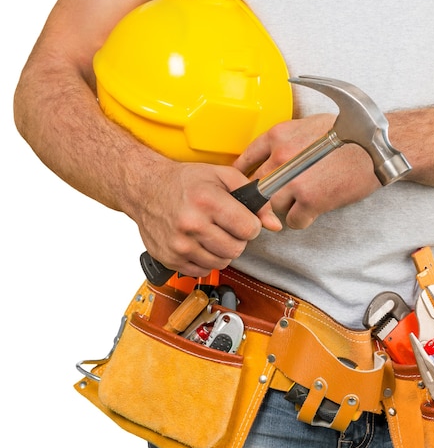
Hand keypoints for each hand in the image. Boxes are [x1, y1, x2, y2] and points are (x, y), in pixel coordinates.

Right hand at [133, 161, 281, 277]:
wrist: (145, 188)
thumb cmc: (184, 181)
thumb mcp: (223, 177)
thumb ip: (253, 198)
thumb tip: (274, 224)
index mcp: (207, 201)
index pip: (248, 229)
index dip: (250, 225)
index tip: (243, 220)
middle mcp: (191, 224)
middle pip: (237, 249)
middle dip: (237, 239)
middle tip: (226, 226)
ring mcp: (179, 245)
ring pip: (222, 262)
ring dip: (222, 250)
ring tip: (211, 233)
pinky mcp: (170, 259)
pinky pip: (202, 270)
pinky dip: (205, 259)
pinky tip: (199, 243)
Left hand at [233, 114, 380, 228]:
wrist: (377, 148)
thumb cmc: (351, 134)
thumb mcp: (310, 125)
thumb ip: (286, 141)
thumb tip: (270, 158)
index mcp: (278, 135)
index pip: (245, 160)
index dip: (244, 176)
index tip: (247, 186)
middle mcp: (281, 156)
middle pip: (257, 187)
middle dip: (266, 195)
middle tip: (281, 197)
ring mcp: (294, 180)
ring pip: (272, 206)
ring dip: (285, 208)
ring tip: (303, 201)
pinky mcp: (310, 200)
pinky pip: (293, 221)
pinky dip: (302, 219)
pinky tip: (314, 210)